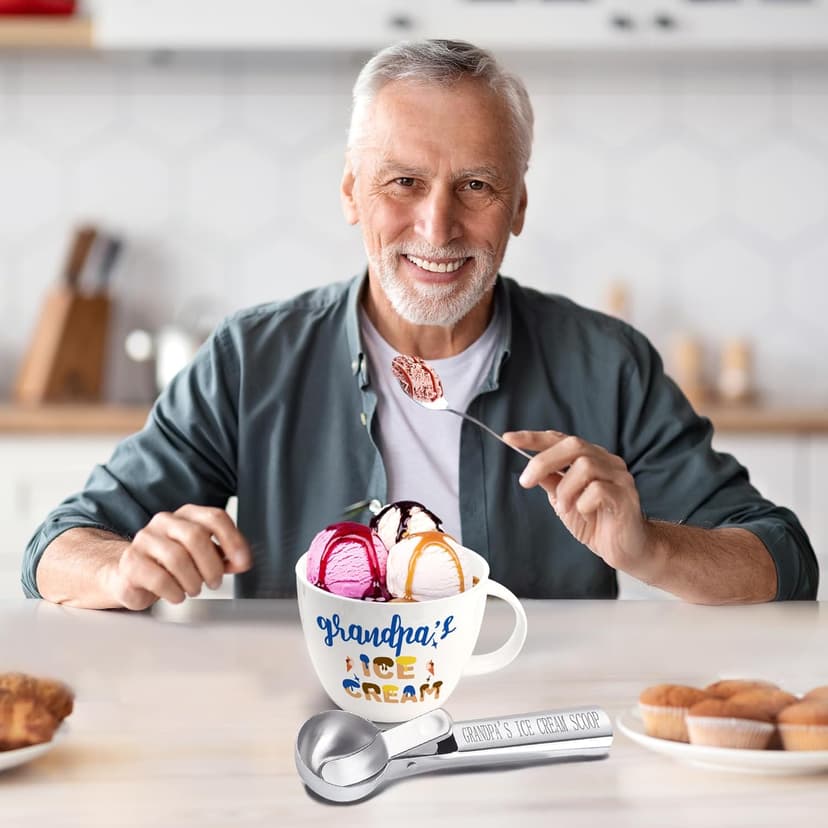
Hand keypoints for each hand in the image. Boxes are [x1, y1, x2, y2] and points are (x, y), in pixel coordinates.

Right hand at [105, 505, 251, 609]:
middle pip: (196, 536)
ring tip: (194, 589)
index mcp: (187, 515)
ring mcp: (144, 539)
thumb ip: (225, 557)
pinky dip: (174, 592)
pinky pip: (158, 578)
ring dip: (193, 581)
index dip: (233, 540)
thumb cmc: (170, 565)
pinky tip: (177, 595)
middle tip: (215, 582)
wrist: (131, 575)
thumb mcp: (202, 557)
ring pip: (177, 557)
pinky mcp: (131, 562)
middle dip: (212, 565)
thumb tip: (243, 561)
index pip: (215, 517)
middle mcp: (164, 522)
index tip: (242, 561)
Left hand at [502, 430, 654, 578]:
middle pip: (574, 445)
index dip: (534, 438)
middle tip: (526, 482)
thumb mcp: (563, 501)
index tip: (509, 438)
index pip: (561, 439)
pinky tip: (584, 512)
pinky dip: (583, 502)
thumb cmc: (595, 523)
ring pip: (585, 466)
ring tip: (564, 507)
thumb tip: (530, 469)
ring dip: (565, 489)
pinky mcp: (626, 496)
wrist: (625, 549)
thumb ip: (551, 482)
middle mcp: (607, 462)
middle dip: (544, 461)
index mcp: (590, 458)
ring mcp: (619, 477)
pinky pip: (599, 490)